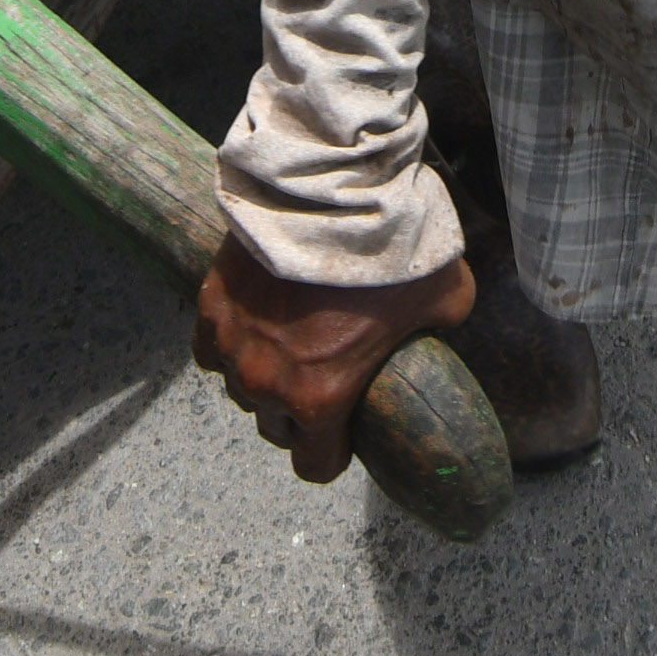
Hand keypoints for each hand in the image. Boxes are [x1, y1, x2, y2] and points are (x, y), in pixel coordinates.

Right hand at [192, 240, 478, 483]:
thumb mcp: (445, 298)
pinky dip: (229, 343)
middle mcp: (267, 382)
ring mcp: (233, 343)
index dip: (333, 453)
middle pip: (274, 427)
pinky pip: (211, 346)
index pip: (314, 465)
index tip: (343, 432)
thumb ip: (438, 329)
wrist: (331, 190)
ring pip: (239, 387)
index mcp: (320, 398)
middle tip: (320, 379)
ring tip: (286, 346)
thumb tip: (444, 327)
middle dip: (297, 413)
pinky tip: (251, 325)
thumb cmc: (391, 249)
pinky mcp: (211, 303)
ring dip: (261, 376)